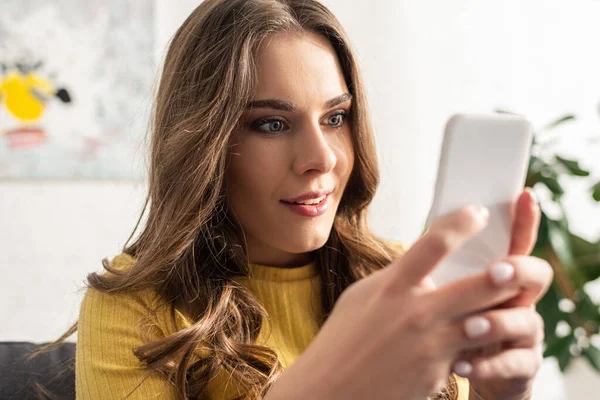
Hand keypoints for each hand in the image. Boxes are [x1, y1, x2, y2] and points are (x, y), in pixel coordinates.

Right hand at [265, 204, 548, 399]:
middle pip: (479, 283)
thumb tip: (416, 265)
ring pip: (486, 320)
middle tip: (516, 264)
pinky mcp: (438, 372)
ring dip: (503, 311)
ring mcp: (430, 343)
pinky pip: (470, 352)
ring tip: (513, 302)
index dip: (462, 222)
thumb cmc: (341, 342)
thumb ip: (393, 280)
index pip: (434, 243)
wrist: (330, 390)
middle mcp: (415, 311)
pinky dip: (479, 345)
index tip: (478, 213)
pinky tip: (482, 340)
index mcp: (392, 286)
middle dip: (507, 271)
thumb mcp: (360, 299)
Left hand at [455, 189, 552, 399]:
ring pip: (526, 321)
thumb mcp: (444, 292)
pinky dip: (488, 366)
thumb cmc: (452, 322)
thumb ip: (443, 266)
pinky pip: (515, 364)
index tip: (522, 195)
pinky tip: (461, 365)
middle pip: (531, 276)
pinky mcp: (520, 365)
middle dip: (517, 270)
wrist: (462, 367)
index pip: (514, 241)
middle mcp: (517, 299)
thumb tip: (426, 230)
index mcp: (497, 275)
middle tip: (496, 271)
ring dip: (497, 322)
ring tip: (468, 327)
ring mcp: (522, 332)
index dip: (523, 219)